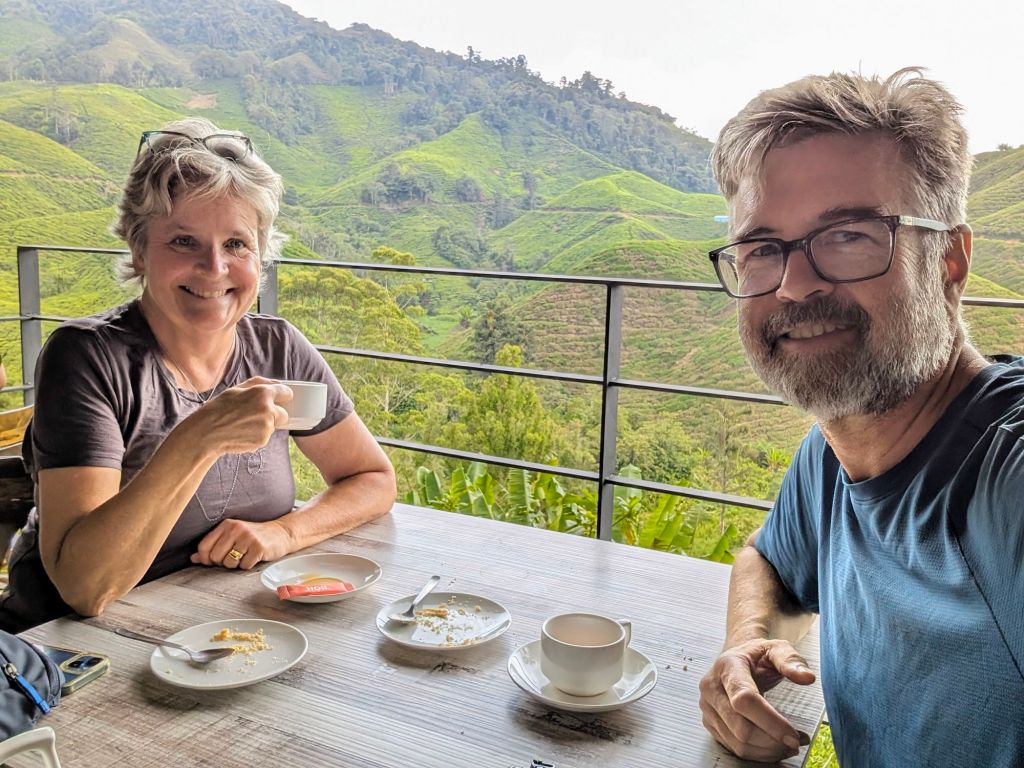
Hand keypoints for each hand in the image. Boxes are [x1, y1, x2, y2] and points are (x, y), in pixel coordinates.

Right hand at [182, 377, 291, 455]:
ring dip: (263, 426)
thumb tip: (275, 383)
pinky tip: (242, 432)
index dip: (281, 396)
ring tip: (243, 424)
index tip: (278, 399)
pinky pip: (264, 436)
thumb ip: (259, 383)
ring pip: (272, 426)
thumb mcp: (236, 389)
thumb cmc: (219, 408)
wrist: (207, 432)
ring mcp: (266, 427)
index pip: (287, 393)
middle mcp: (268, 410)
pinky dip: (256, 436)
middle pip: (284, 414)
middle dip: (274, 414)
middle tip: (255, 415)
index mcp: (263, 393)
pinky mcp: (262, 441)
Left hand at [190, 518, 292, 569]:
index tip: (212, 561)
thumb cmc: (252, 537)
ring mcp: (248, 537)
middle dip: (222, 562)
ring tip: (244, 556)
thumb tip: (193, 559)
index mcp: (226, 525)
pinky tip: (254, 557)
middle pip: (215, 557)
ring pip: (229, 563)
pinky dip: (248, 565)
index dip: (205, 558)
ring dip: (236, 565)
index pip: (204, 546)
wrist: (280, 533)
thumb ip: (212, 546)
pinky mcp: (259, 547)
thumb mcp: (231, 537)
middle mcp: (236, 529)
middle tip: (233, 557)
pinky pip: (244, 566)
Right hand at [699, 639, 815, 761]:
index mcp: (727, 666)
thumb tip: (807, 677)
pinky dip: (759, 753)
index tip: (793, 735)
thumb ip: (791, 661)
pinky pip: (734, 748)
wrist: (735, 658)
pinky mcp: (710, 723)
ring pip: (738, 743)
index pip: (744, 700)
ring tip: (788, 745)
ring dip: (768, 751)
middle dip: (772, 741)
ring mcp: (708, 708)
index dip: (770, 722)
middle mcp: (712, 688)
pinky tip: (774, 745)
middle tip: (796, 742)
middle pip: (740, 727)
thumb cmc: (757, 656)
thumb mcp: (776, 649)